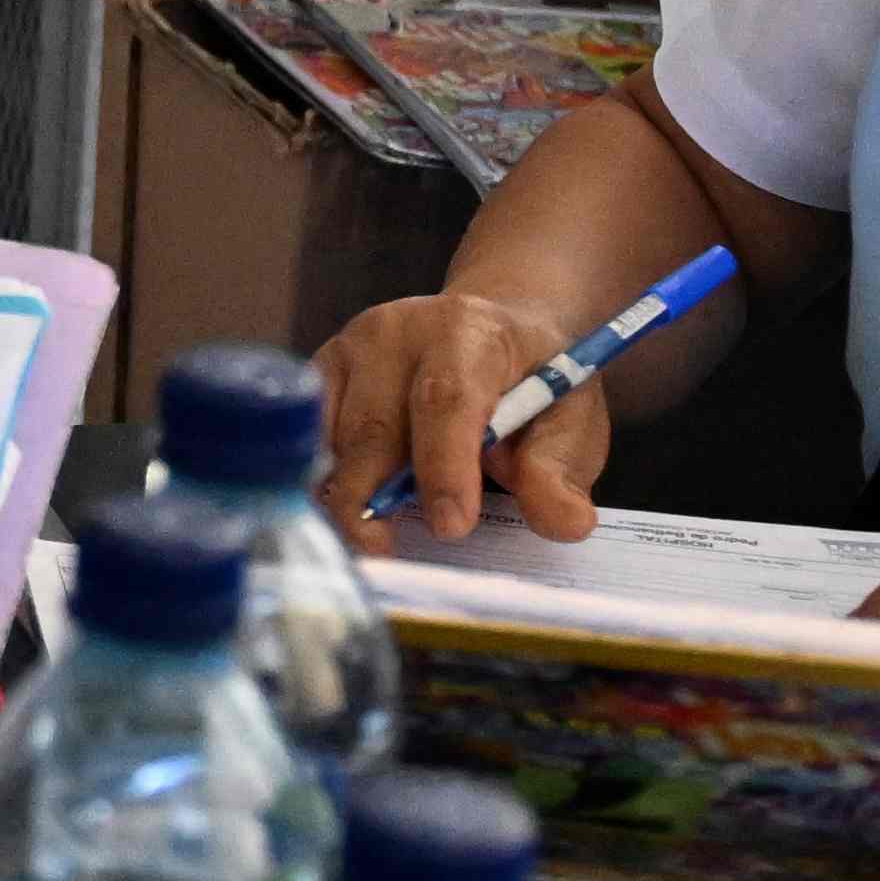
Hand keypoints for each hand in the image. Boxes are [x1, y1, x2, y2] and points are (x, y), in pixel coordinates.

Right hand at [316, 290, 617, 543]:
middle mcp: (399, 330)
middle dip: (375, 497)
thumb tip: (565, 521)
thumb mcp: (568, 419)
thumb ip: (559, 470)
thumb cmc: (532, 381)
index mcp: (468, 331)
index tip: (452, 527)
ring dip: (349, 494)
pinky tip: (351, 507)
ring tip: (375, 537)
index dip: (444, 466)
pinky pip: (311, 435)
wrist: (494, 328)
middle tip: (388, 552)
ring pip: (334, 437)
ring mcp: (352, 347)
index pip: (446, 399)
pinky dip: (326, 478)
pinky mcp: (324, 368)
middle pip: (374, 425)